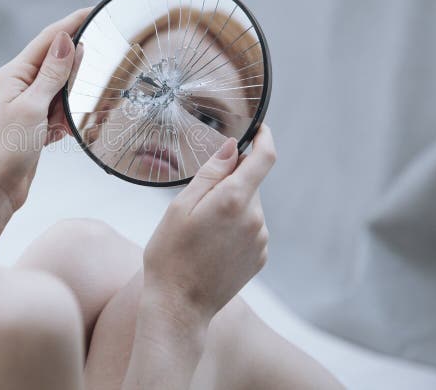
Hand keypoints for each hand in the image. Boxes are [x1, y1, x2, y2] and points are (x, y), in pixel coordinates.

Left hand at [0, 7, 90, 213]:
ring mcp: (29, 105)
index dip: (72, 23)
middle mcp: (21, 85)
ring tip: (97, 97)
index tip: (94, 9)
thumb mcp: (31, 108)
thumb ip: (51, 75)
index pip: (48, 39)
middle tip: (107, 54)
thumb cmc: (4, 150)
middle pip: (58, 62)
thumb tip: (65, 39)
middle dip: (80, 62)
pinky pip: (62, 112)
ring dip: (78, 95)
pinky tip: (79, 126)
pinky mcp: (37, 125)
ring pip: (64, 89)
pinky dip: (73, 118)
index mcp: (14, 74)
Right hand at [141, 125, 276, 324]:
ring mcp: (260, 240)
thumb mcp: (180, 207)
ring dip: (231, 207)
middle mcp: (254, 218)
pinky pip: (250, 229)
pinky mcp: (259, 257)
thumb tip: (232, 148)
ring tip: (200, 232)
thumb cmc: (170, 254)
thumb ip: (210, 174)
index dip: (265, 138)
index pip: (264, 158)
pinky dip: (234, 228)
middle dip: (229, 183)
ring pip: (249, 207)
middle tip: (197, 203)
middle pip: (250, 184)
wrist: (179, 305)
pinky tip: (211, 246)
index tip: (260, 129)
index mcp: (233, 200)